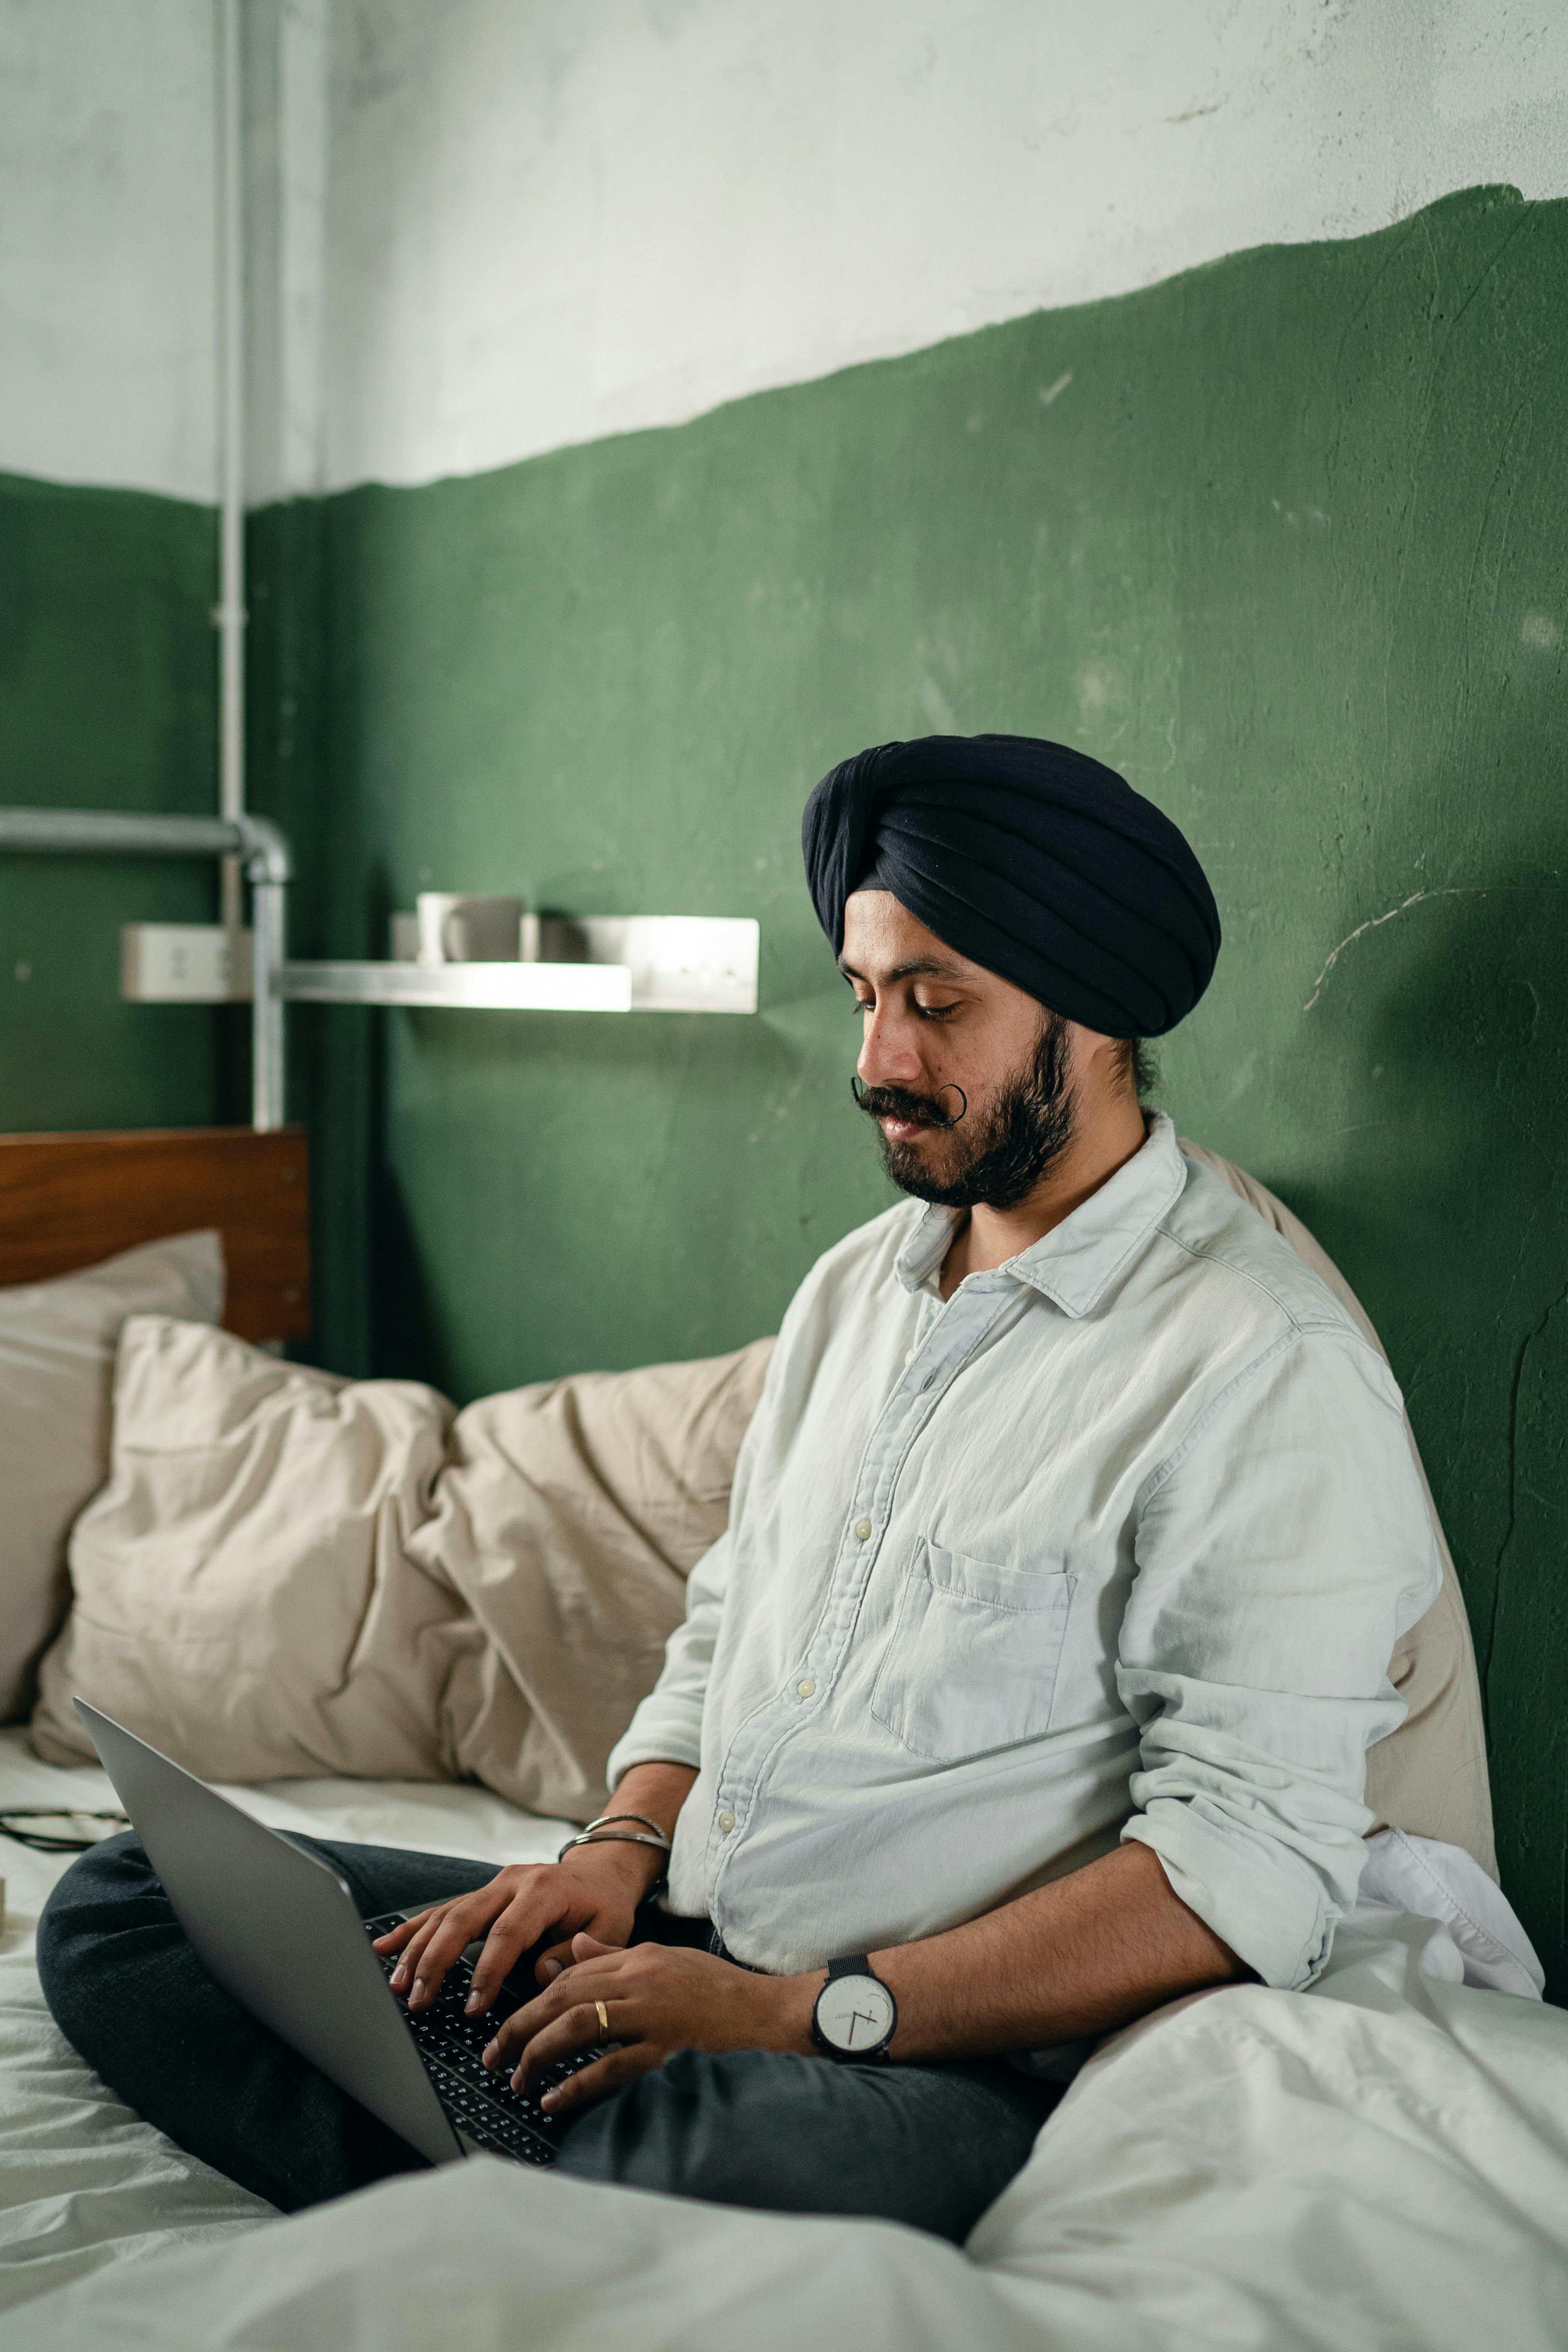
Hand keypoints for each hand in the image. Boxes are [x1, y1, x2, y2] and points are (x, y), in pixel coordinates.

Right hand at [371, 1843, 654, 2015]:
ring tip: (397, 1984)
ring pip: (446, 1914)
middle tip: (418, 1999)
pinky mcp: (480, 1893)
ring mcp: (493, 1885)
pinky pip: (441, 1910)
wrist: (602, 1873)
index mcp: (545, 1890)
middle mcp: (512, 1882)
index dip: (487, 1972)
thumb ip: (577, 1954)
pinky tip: (384, 1945)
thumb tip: (541, 1974)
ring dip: (418, 1949)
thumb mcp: (609, 1930)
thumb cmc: (604, 1907)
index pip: (508, 1933)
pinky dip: (411, 1928)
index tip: (471, 2007)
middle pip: (465, 1918)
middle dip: (437, 1960)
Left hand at [482, 1933, 816, 2116]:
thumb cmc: (721, 1991)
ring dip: (539, 2053)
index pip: (570, 1975)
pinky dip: (577, 2083)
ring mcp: (655, 2015)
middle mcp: (641, 1981)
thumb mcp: (667, 1961)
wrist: (773, 2013)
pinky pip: (612, 2066)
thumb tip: (571, 1954)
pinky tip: (554, 2098)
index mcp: (639, 1960)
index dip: (532, 2001)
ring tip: (517, 2078)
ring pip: (579, 2026)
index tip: (507, 2025)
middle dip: (521, 2026)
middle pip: (564, 1998)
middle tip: (493, 2055)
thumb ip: (617, 1959)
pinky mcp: (669, 2049)